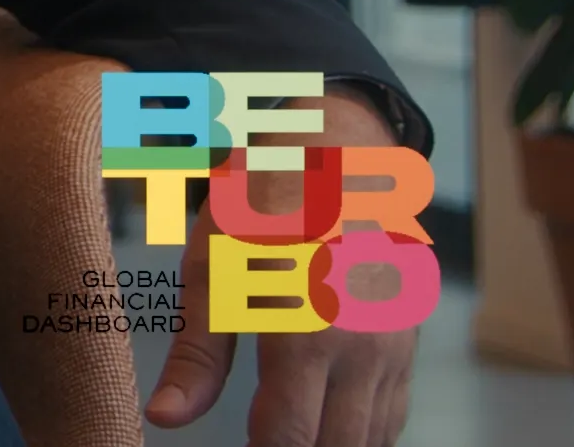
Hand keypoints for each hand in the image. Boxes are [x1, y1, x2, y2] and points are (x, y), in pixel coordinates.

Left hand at [144, 92, 418, 444]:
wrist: (342, 155)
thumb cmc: (263, 207)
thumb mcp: (213, 271)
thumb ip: (196, 356)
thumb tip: (164, 419)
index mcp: (306, 334)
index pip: (288, 438)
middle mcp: (362, 351)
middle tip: (256, 446)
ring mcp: (394, 349)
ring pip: (371, 439)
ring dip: (330, 446)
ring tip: (285, 437)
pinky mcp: (409, 344)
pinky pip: (393, 412)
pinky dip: (362, 432)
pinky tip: (326, 426)